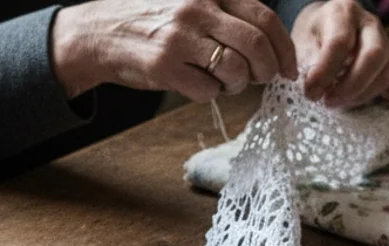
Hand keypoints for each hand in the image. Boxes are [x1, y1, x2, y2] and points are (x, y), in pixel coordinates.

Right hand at [51, 0, 297, 100]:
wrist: (100, 33)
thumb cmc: (152, 21)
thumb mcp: (191, 2)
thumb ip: (226, 14)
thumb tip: (270, 46)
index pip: (264, 18)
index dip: (284, 47)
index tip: (288, 67)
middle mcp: (197, 9)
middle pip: (256, 46)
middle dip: (268, 70)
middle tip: (265, 80)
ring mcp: (180, 38)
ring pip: (234, 70)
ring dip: (238, 84)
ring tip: (226, 82)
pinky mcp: (164, 66)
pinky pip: (207, 91)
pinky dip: (210, 94)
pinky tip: (198, 84)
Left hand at [292, 0, 388, 107]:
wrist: (325, 27)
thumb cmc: (312, 36)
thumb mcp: (301, 42)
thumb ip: (306, 63)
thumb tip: (314, 89)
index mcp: (343, 13)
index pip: (340, 42)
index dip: (325, 72)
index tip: (311, 92)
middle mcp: (369, 24)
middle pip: (374, 55)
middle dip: (350, 86)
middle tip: (328, 102)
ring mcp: (386, 42)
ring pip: (386, 72)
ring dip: (361, 94)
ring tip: (337, 102)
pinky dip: (387, 94)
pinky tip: (367, 100)